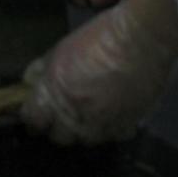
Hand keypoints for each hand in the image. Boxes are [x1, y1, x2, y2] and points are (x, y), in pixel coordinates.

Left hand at [22, 0, 177, 144]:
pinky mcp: (127, 123)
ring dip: (85, 130)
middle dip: (59, 128)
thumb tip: (30, 82)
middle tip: (65, 115)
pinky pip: (113, 136)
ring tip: (90, 116)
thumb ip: (43, 70)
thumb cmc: (102, 36)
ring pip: (85, 140)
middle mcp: (75, 112)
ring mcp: (102, 121)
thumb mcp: (63, 48)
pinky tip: (112, 115)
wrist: (147, 36)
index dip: (33, 117)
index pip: (32, 119)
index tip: (38, 115)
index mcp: (54, 92)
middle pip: (58, 137)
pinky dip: (110, 129)